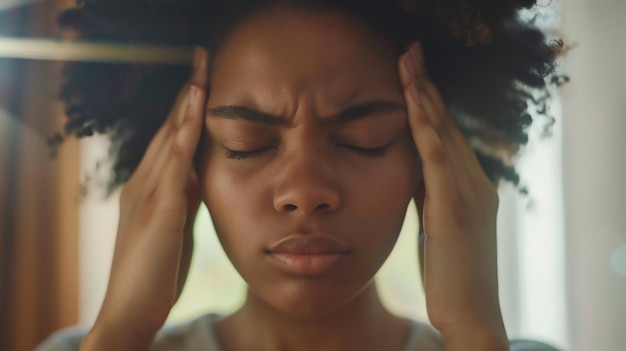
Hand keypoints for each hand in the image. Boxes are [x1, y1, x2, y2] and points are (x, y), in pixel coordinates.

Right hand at [81, 47, 208, 350]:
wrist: (131, 310)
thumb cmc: (154, 271)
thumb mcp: (175, 224)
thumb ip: (185, 196)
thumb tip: (201, 173)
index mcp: (151, 187)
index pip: (170, 138)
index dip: (186, 108)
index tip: (202, 80)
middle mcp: (145, 183)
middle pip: (167, 130)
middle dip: (186, 95)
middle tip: (202, 60)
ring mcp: (148, 196)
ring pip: (168, 141)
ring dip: (185, 107)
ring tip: (200, 73)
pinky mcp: (158, 214)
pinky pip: (173, 169)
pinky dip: (182, 139)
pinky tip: (193, 117)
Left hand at [398, 42, 507, 349]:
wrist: (472, 315)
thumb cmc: (452, 276)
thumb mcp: (438, 227)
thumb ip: (428, 196)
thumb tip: (411, 171)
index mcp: (471, 188)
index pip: (447, 136)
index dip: (429, 103)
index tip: (412, 75)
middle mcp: (476, 183)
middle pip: (447, 124)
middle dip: (426, 87)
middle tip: (410, 53)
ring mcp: (469, 194)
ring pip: (443, 132)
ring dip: (423, 95)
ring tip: (407, 63)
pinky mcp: (455, 209)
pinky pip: (437, 158)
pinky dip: (426, 127)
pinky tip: (413, 102)